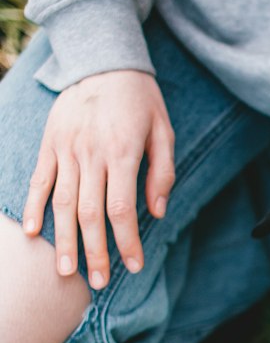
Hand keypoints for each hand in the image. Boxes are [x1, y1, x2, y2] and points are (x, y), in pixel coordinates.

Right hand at [22, 70, 174, 290]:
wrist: (104, 60)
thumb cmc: (140, 99)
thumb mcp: (164, 131)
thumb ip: (163, 173)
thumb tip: (158, 213)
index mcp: (123, 152)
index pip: (122, 209)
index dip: (127, 241)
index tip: (134, 265)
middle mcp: (91, 153)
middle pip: (90, 213)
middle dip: (95, 252)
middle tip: (99, 283)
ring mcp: (66, 149)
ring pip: (62, 203)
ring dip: (64, 240)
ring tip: (65, 271)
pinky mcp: (49, 143)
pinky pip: (39, 179)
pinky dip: (34, 207)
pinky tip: (33, 233)